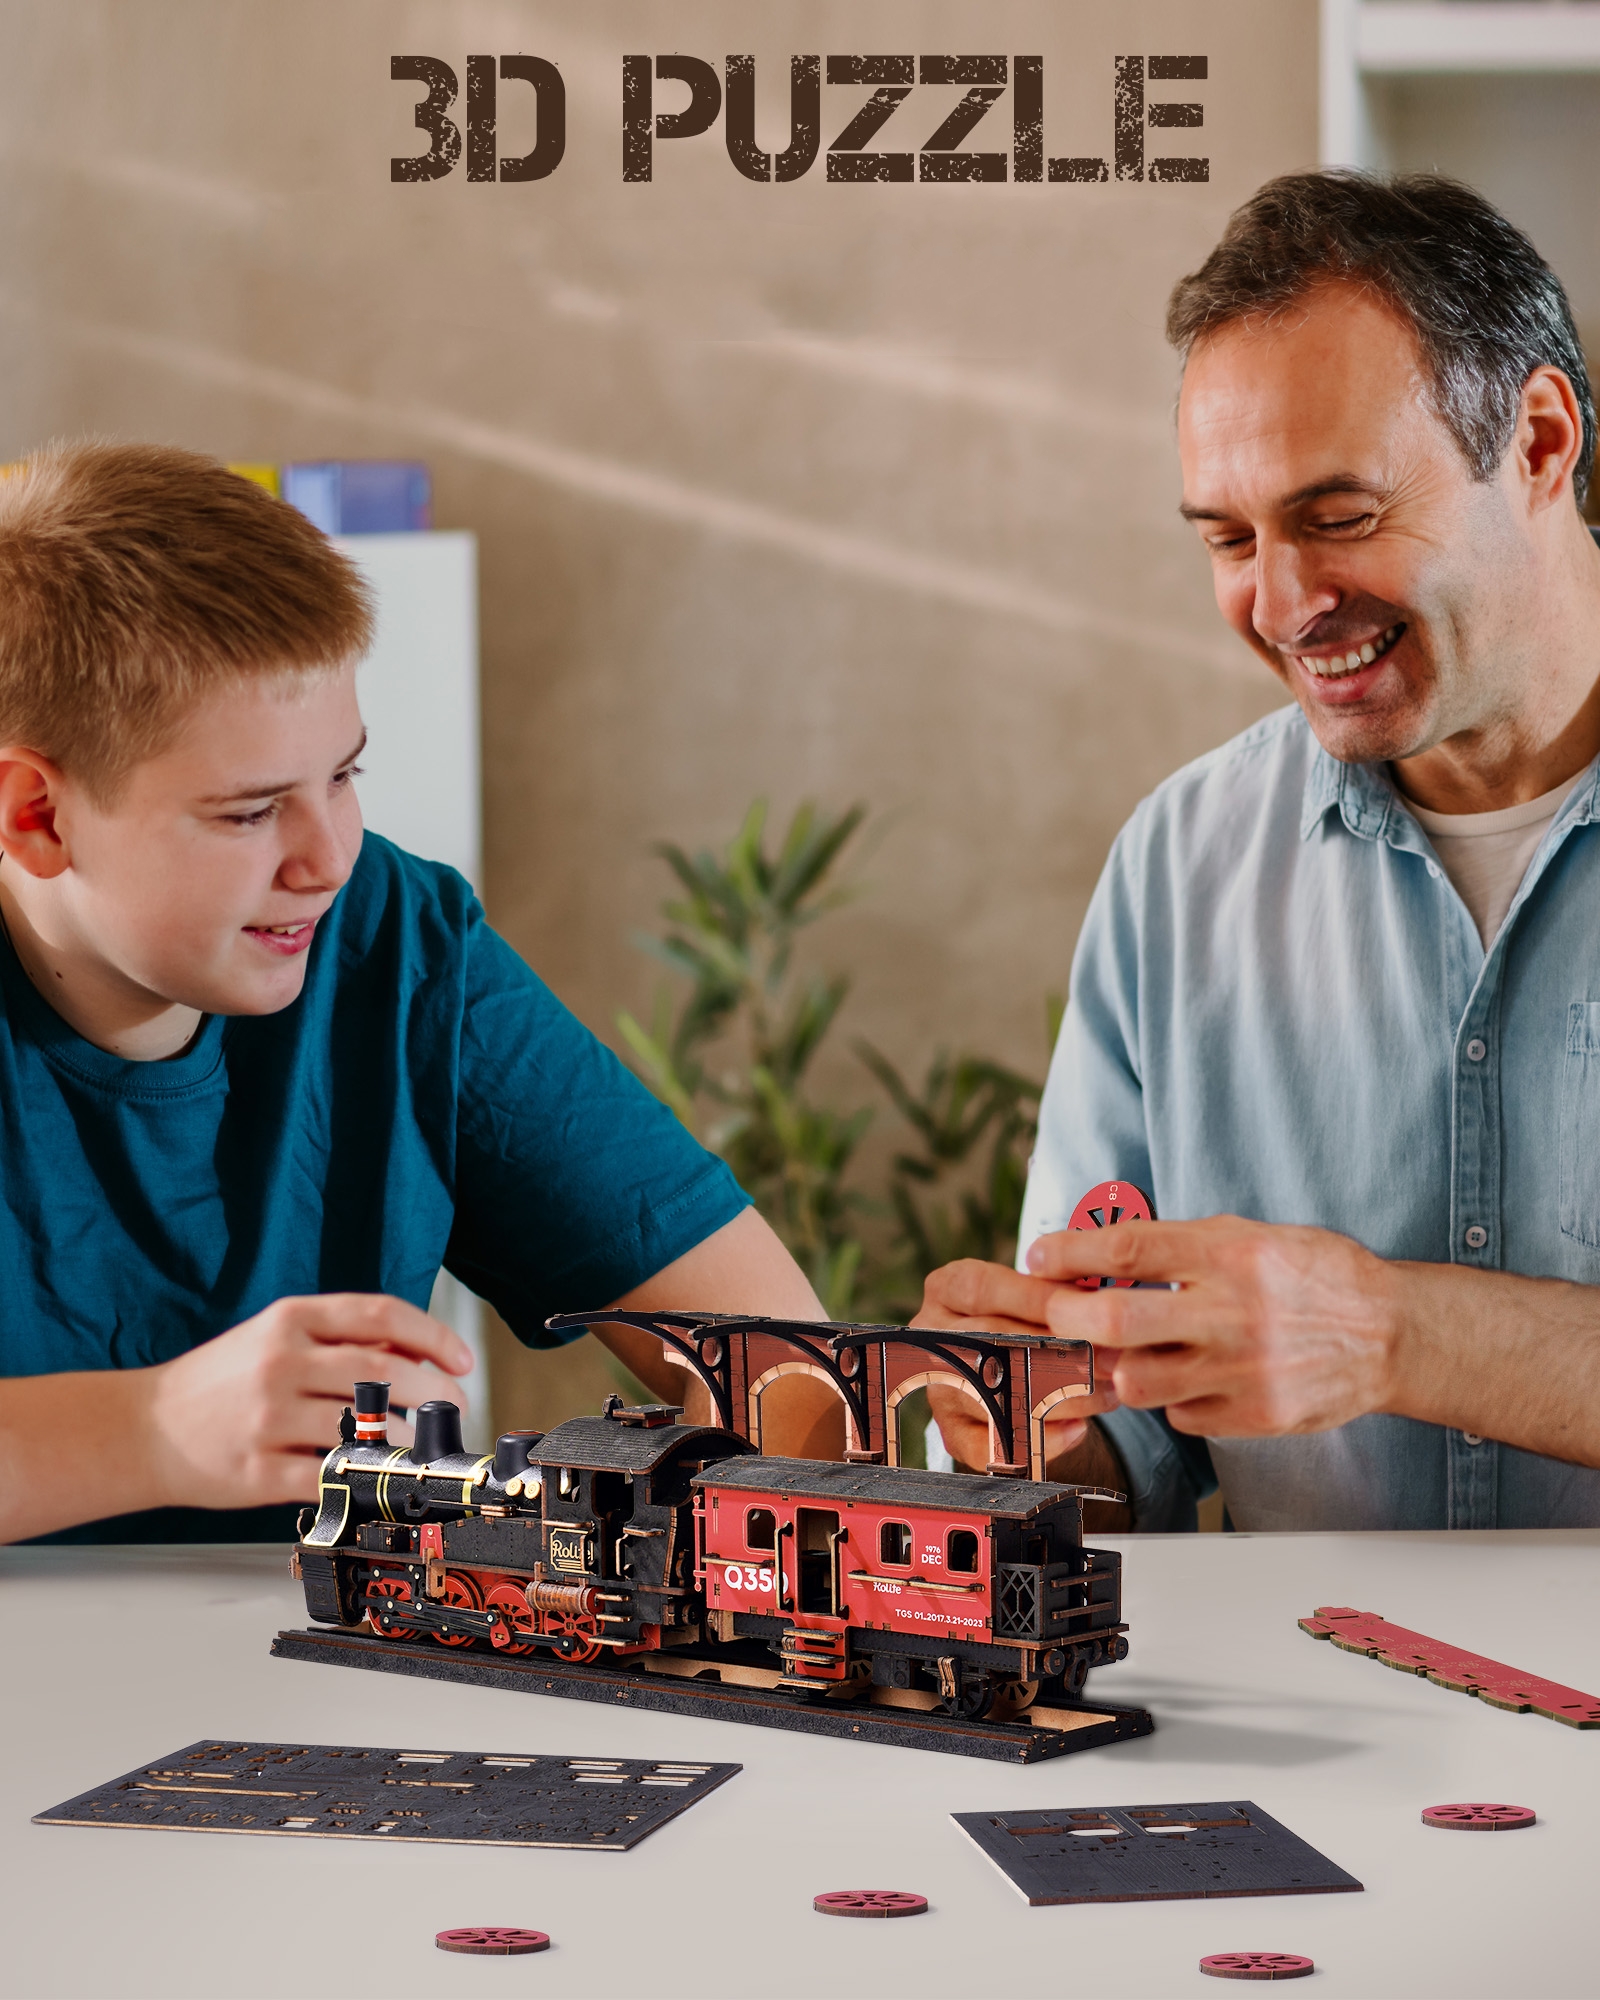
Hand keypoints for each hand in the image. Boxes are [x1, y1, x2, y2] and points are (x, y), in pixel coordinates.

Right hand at [143, 1294, 472, 1509]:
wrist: (144, 1428)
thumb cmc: (220, 1382)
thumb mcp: (274, 1336)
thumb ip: (338, 1339)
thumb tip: (417, 1355)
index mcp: (291, 1320)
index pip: (380, 1315)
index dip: (433, 1336)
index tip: (461, 1360)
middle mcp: (281, 1362)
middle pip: (383, 1371)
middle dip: (434, 1391)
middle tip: (454, 1408)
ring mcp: (269, 1416)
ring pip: (365, 1427)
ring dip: (408, 1440)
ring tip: (423, 1446)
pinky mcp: (258, 1469)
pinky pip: (330, 1476)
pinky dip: (366, 1479)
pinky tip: (383, 1479)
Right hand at [915, 1259, 1123, 1465]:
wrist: (1024, 1366)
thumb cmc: (1036, 1319)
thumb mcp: (1040, 1291)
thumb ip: (1058, 1290)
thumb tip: (1095, 1302)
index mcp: (946, 1289)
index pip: (982, 1289)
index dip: (1036, 1300)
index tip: (1089, 1310)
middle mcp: (931, 1337)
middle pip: (989, 1344)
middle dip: (1058, 1352)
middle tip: (1112, 1359)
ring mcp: (939, 1387)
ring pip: (994, 1396)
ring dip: (1061, 1398)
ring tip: (1108, 1393)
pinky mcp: (952, 1433)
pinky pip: (992, 1446)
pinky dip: (1040, 1441)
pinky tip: (1077, 1429)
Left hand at [1025, 1215, 1397, 1435]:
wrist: (1392, 1334)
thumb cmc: (1318, 1277)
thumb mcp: (1253, 1237)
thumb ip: (1183, 1247)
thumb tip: (1105, 1254)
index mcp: (1233, 1254)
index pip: (1131, 1248)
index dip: (1073, 1252)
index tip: (1041, 1254)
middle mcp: (1235, 1312)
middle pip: (1118, 1320)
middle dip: (1069, 1318)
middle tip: (1052, 1314)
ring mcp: (1244, 1371)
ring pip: (1139, 1381)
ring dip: (1122, 1367)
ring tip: (1134, 1351)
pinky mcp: (1256, 1416)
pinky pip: (1181, 1416)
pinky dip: (1173, 1400)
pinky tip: (1192, 1379)